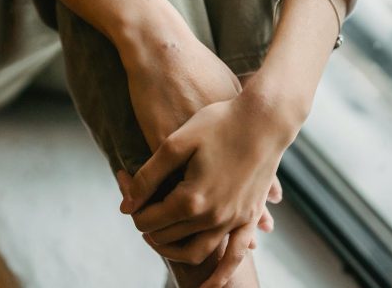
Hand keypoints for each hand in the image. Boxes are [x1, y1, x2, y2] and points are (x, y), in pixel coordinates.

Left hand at [122, 93, 299, 285]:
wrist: (265, 119)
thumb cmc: (219, 123)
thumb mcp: (176, 142)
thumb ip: (148, 176)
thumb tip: (126, 205)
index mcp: (191, 199)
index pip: (149, 220)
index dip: (135, 211)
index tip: (131, 197)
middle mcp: (214, 217)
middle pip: (169, 236)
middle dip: (150, 227)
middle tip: (144, 211)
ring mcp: (235, 220)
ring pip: (197, 252)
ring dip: (174, 250)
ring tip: (162, 238)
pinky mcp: (250, 217)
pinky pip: (235, 255)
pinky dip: (222, 274)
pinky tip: (210, 286)